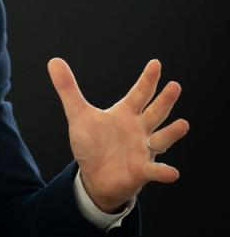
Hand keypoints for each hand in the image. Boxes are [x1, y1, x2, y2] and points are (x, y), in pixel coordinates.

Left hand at [48, 58, 188, 212]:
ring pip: (161, 139)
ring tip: (183, 124)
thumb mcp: (78, 114)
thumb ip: (68, 89)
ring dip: (171, 133)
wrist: (95, 176)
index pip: (139, 93)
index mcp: (126, 113)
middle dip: (164, 100)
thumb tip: (54, 61)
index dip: (147, 79)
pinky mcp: (141, 171)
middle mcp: (139, 129)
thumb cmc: (92, 143)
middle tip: (174, 85)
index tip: (155, 63)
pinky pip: (155, 171)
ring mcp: (143, 150)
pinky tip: (172, 172)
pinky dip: (163, 171)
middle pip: (154, 112)